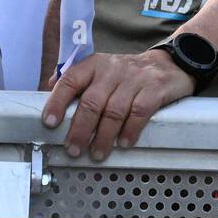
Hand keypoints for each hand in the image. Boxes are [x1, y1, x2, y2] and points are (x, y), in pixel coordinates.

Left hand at [41, 50, 193, 160]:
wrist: (169, 63)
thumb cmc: (128, 74)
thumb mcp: (102, 70)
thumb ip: (78, 80)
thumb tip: (47, 89)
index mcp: (95, 64)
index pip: (71, 79)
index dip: (58, 101)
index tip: (50, 123)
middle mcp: (113, 68)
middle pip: (92, 101)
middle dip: (80, 130)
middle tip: (74, 149)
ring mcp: (135, 78)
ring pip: (114, 110)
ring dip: (103, 137)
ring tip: (97, 153)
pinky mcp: (155, 87)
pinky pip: (139, 112)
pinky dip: (130, 130)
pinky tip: (124, 142)